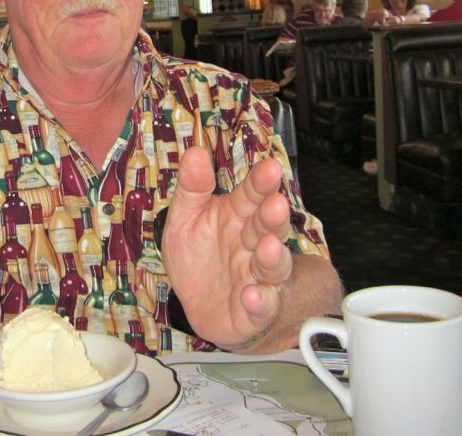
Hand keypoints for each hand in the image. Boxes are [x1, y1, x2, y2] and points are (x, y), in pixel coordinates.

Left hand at [161, 148, 291, 348]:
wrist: (199, 305)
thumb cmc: (198, 256)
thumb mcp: (185, 217)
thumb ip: (192, 187)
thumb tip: (195, 152)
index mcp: (237, 217)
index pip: (251, 195)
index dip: (260, 183)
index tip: (269, 167)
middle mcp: (252, 244)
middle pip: (267, 228)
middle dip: (272, 217)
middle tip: (275, 204)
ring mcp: (256, 277)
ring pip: (272, 266)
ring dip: (272, 257)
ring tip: (267, 246)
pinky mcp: (254, 310)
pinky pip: (262, 306)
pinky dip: (260, 301)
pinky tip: (252, 295)